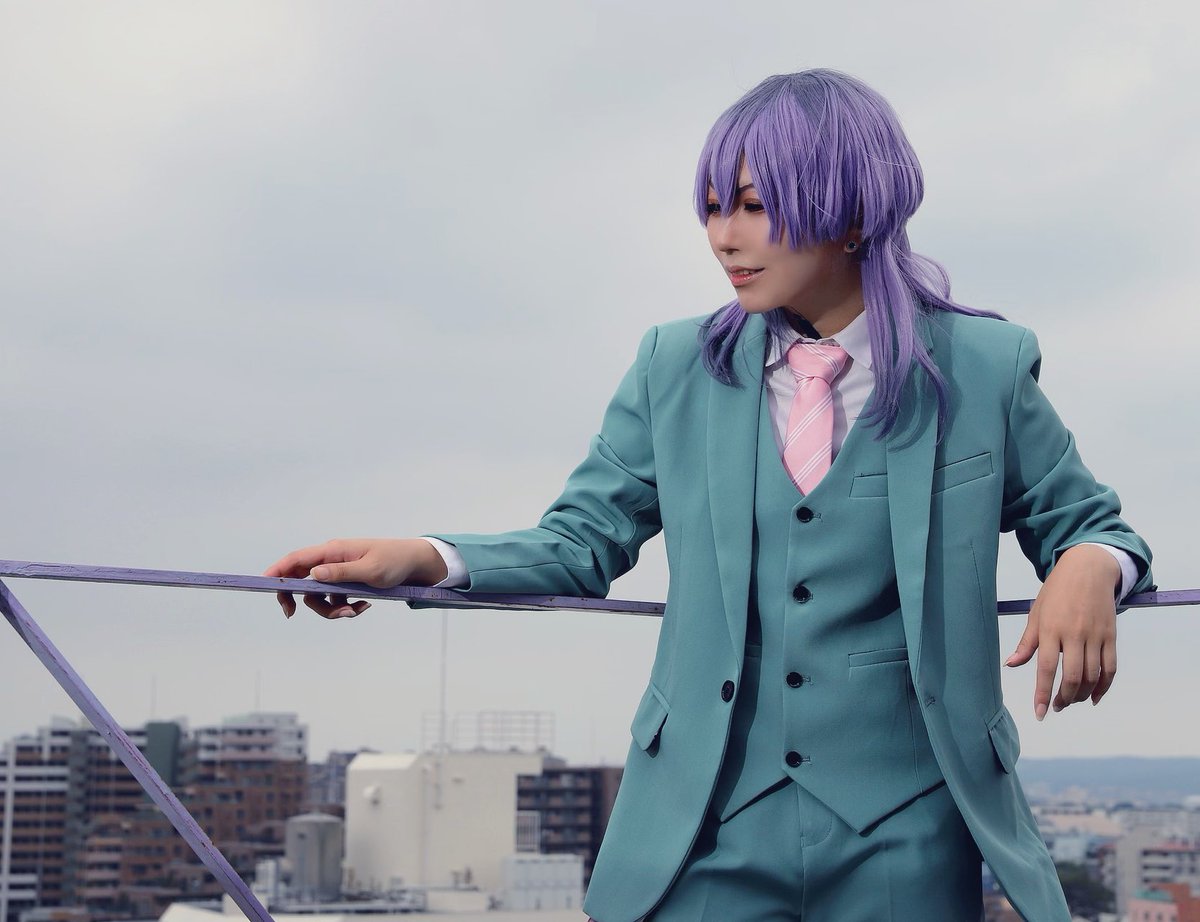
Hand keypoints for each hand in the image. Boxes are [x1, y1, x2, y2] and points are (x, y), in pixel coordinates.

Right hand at [263, 537, 447, 619]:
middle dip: (301, 600)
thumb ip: (342, 574)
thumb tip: (314, 575)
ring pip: (320, 596)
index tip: (263, 585)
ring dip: (332, 609)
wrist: (416, 564)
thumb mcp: (370, 570)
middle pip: (301, 580)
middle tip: (290, 614)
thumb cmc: (395, 561)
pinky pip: (337, 600)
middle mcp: (332, 560)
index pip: (297, 559)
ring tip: (356, 611)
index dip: (277, 571)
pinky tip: (364, 606)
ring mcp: (340, 572)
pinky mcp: (348, 583)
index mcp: (334, 551)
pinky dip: (347, 608)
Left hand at [1005, 544, 1121, 719]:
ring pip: (1092, 676)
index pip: (1045, 668)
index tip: (1040, 712)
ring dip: (1081, 695)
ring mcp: (1095, 635)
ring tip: (1071, 701)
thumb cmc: (1056, 592)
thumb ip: (1026, 643)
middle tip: (1057, 706)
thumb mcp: (1036, 613)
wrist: (1088, 570)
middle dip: (1064, 698)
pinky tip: (1094, 697)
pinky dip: (1103, 686)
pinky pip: (1110, 668)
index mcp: (1050, 628)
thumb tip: (1010, 664)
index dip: (1042, 693)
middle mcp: (1074, 634)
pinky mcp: (1111, 636)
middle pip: (1072, 677)